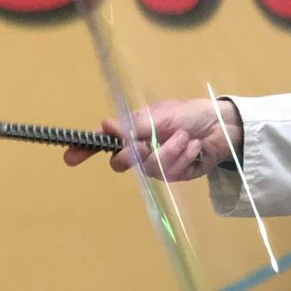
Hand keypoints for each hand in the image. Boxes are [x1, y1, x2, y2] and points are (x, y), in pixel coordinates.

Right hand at [63, 97, 240, 179]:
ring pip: (149, 167)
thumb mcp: (160, 115)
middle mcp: (140, 150)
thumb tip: (104, 125)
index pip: (103, 143)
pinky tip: (193, 148)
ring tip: (185, 137)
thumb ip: (133, 126)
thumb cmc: (189, 115)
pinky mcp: (172, 175)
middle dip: (134, 153)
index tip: (70, 157)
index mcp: (132, 131)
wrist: (221, 127)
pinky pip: (169, 172)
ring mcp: (155, 165)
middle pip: (121, 162)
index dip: (84, 150)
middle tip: (146, 143)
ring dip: (170, 150)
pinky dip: (183, 156)